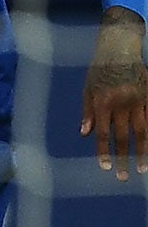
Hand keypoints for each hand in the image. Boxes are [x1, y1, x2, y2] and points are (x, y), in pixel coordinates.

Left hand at [82, 8, 147, 180]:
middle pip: (123, 137)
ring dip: (142, 151)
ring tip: (142, 168)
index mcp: (103, 103)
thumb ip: (87, 112)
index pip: (103, 133)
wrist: (121, 49)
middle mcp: (121, 104)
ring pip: (142, 131)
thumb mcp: (87, 89)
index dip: (104, 152)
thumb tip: (85, 134)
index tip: (106, 168)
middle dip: (124, 158)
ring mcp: (138, 100)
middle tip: (125, 177)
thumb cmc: (99, 70)